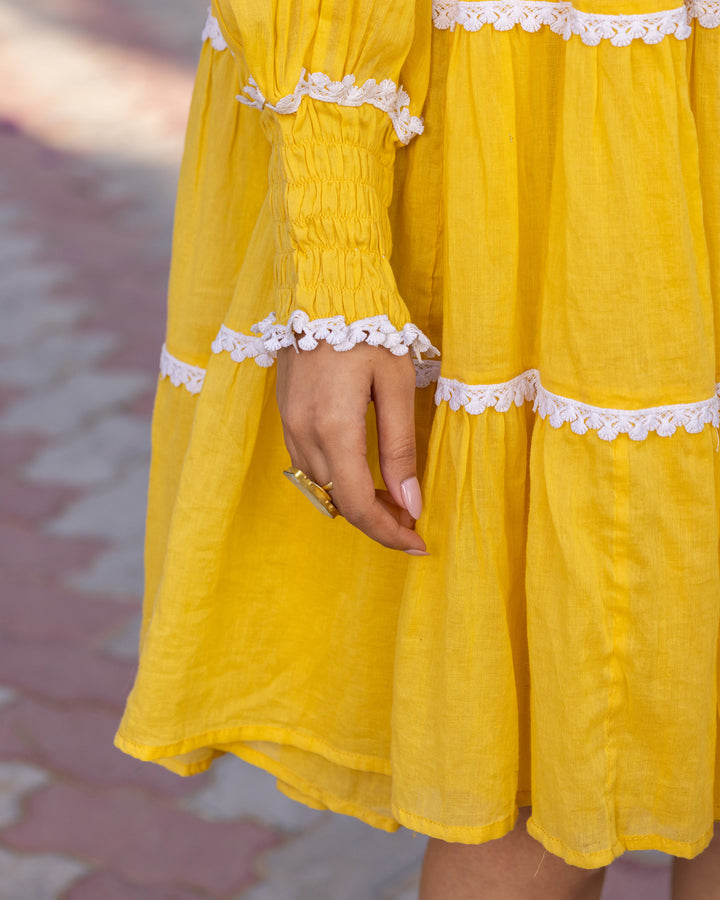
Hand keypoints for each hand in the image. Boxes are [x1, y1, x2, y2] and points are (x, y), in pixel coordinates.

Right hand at [276, 341, 426, 553]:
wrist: (322, 289)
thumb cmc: (368, 329)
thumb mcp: (395, 385)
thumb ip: (400, 448)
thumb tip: (410, 502)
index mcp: (334, 429)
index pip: (359, 503)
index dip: (389, 531)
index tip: (418, 542)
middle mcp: (304, 434)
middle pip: (339, 502)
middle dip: (378, 520)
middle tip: (413, 521)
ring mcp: (289, 426)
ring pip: (321, 489)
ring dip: (356, 503)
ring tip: (393, 500)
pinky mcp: (286, 416)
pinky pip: (309, 467)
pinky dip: (337, 482)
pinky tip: (362, 474)